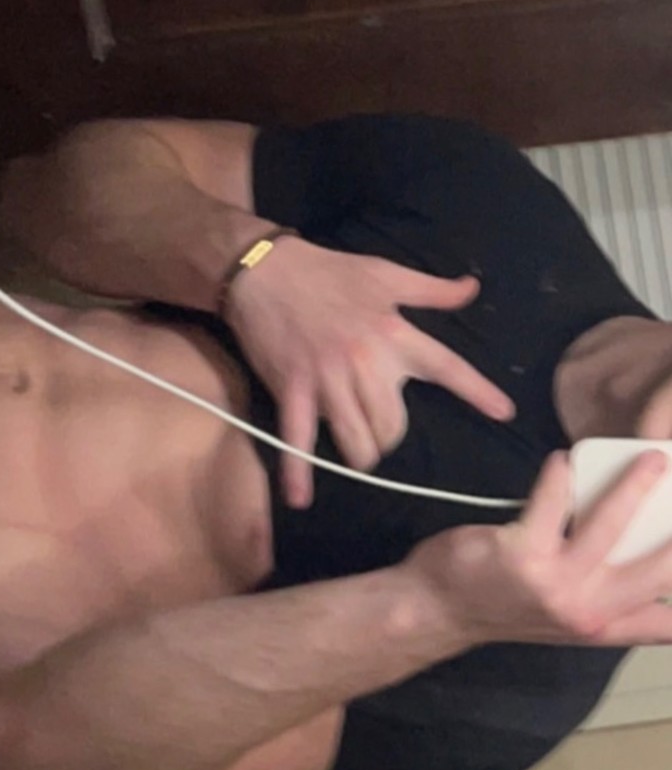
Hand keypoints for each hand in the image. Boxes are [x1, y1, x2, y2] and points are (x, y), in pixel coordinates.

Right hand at [225, 237, 515, 506]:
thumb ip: (431, 290)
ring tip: (359, 452)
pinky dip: (299, 471)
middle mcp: (367, 361)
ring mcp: (329, 380)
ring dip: (362, 453)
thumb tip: (472, 289)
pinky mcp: (294, 390)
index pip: (447, 367)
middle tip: (382, 431)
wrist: (265, 271)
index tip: (504, 413)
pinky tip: (300, 498)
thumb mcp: (385, 274)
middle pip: (394, 424)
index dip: (477, 392)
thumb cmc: (328, 271)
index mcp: (395, 333)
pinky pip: (299, 438)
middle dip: (390, 436)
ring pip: (359, 439)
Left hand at [407, 449, 671, 647]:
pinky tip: (562, 459)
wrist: (435, 611)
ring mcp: (556, 585)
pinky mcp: (520, 556)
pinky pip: (551, 504)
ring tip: (650, 456)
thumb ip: (618, 602)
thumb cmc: (505, 602)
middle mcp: (588, 610)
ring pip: (610, 526)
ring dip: (634, 485)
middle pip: (658, 566)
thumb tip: (664, 576)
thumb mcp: (572, 615)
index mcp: (605, 624)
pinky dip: (560, 476)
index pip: (669, 617)